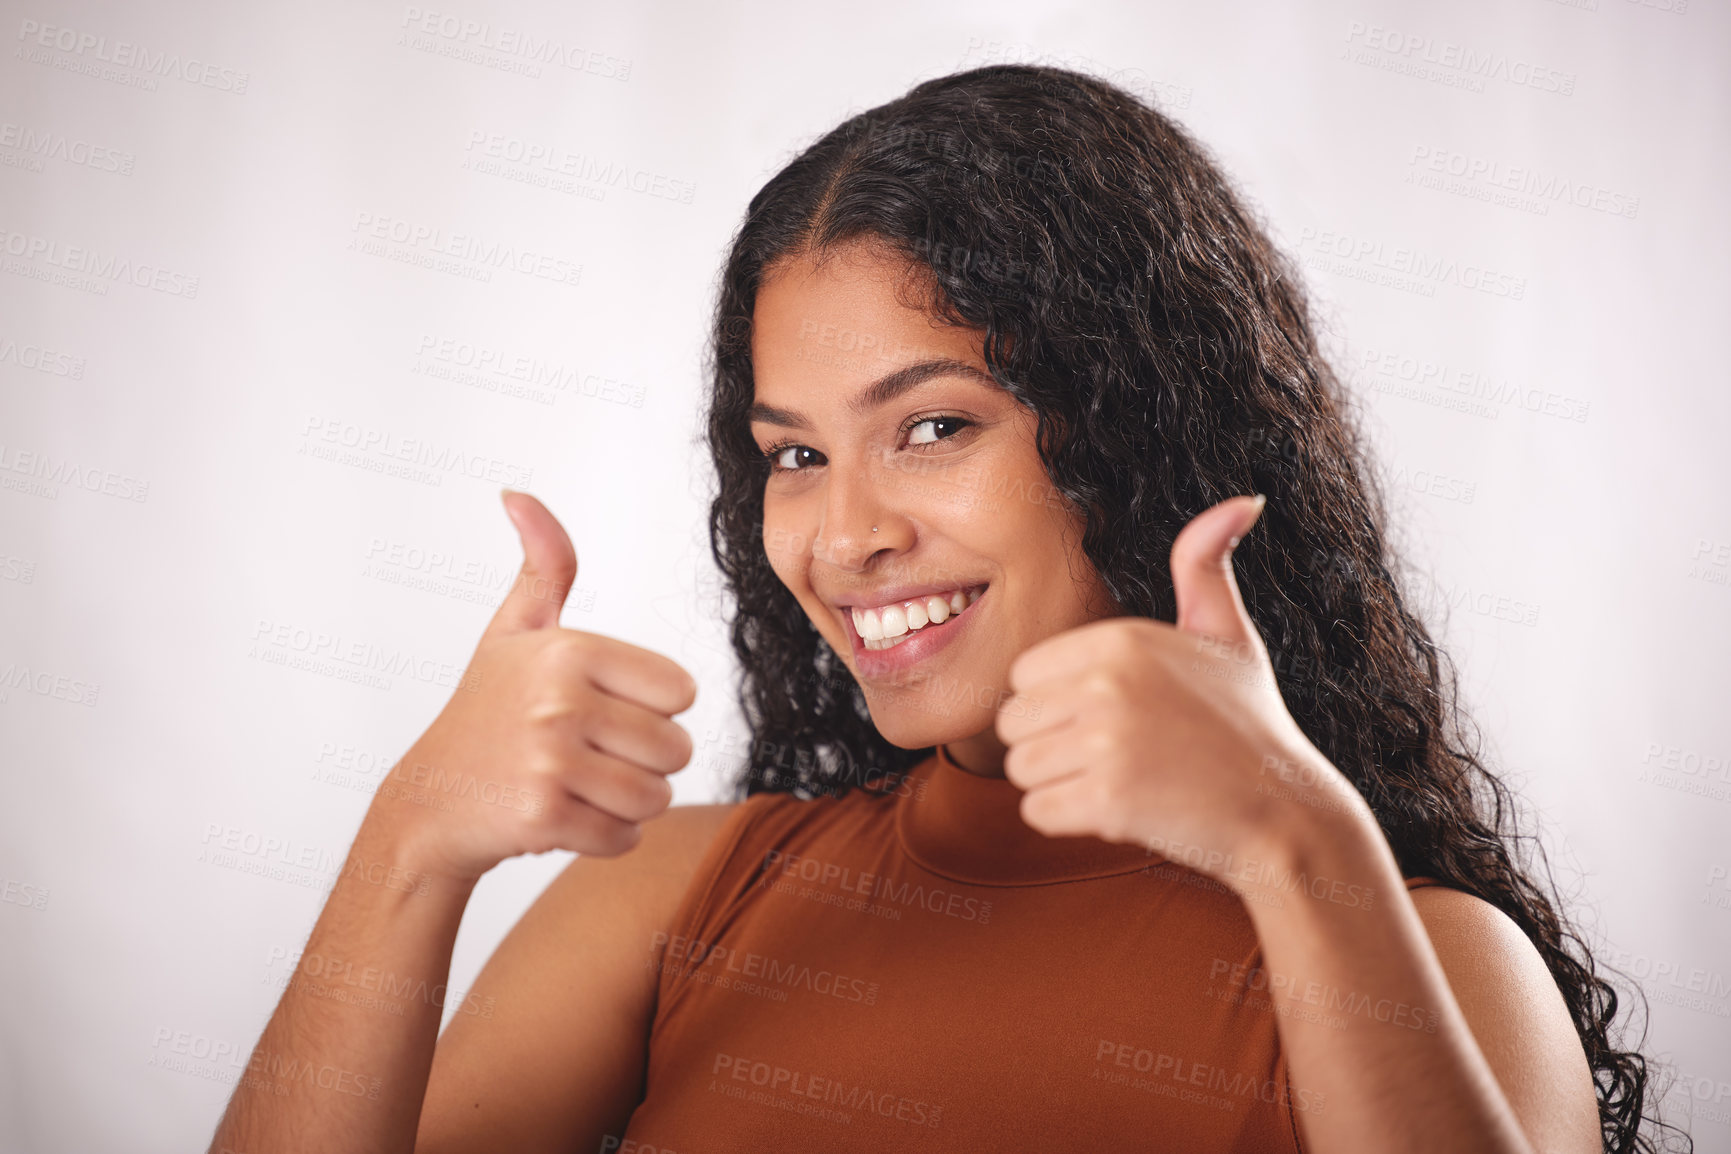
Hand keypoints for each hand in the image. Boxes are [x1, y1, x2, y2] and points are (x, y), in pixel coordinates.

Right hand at [368, 491, 697, 879]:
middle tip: (591, 757)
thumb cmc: (485, 711)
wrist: (429, 801)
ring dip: (629, 804)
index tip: (606, 711)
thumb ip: (543, 567)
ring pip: (657, 797)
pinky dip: (608, 838)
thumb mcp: (513, 632)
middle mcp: (560, 701)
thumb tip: (518, 495)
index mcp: (569, 651)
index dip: (652, 710)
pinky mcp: (543, 817)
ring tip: (582, 786)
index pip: (681, 692)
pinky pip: (624, 837)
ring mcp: (549, 762)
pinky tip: (569, 818)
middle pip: (677, 749)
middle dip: (644, 763)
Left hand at [996, 495, 1362, 889]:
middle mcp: (1108, 683)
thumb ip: (1207, 566)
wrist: (1285, 812)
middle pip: (1013, 723)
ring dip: (1060, 784)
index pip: (1023, 675)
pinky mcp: (1107, 800)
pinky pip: (1037, 812)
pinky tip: (1124, 809)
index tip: (1117, 715)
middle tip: (1119, 754)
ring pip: (1019, 769)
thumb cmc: (1250, 724)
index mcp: (1122, 639)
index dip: (1060, 702)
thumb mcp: (1229, 636)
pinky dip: (1070, 820)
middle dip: (1053, 745)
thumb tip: (1241, 500)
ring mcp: (1106, 742)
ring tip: (1123, 779)